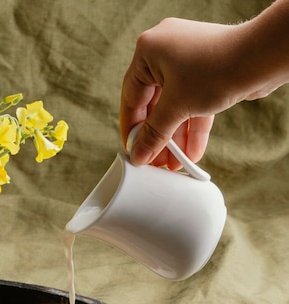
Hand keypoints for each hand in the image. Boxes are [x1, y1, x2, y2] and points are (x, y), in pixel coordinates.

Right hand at [120, 18, 239, 167]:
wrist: (264, 56)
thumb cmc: (217, 67)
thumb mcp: (176, 107)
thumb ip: (154, 134)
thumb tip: (139, 154)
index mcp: (148, 50)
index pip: (131, 97)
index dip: (132, 129)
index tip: (134, 151)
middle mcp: (166, 51)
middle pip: (154, 104)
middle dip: (159, 136)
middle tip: (155, 160)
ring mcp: (188, 60)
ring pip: (175, 106)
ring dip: (175, 136)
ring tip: (174, 162)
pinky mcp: (208, 71)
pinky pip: (192, 102)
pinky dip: (192, 126)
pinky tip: (192, 151)